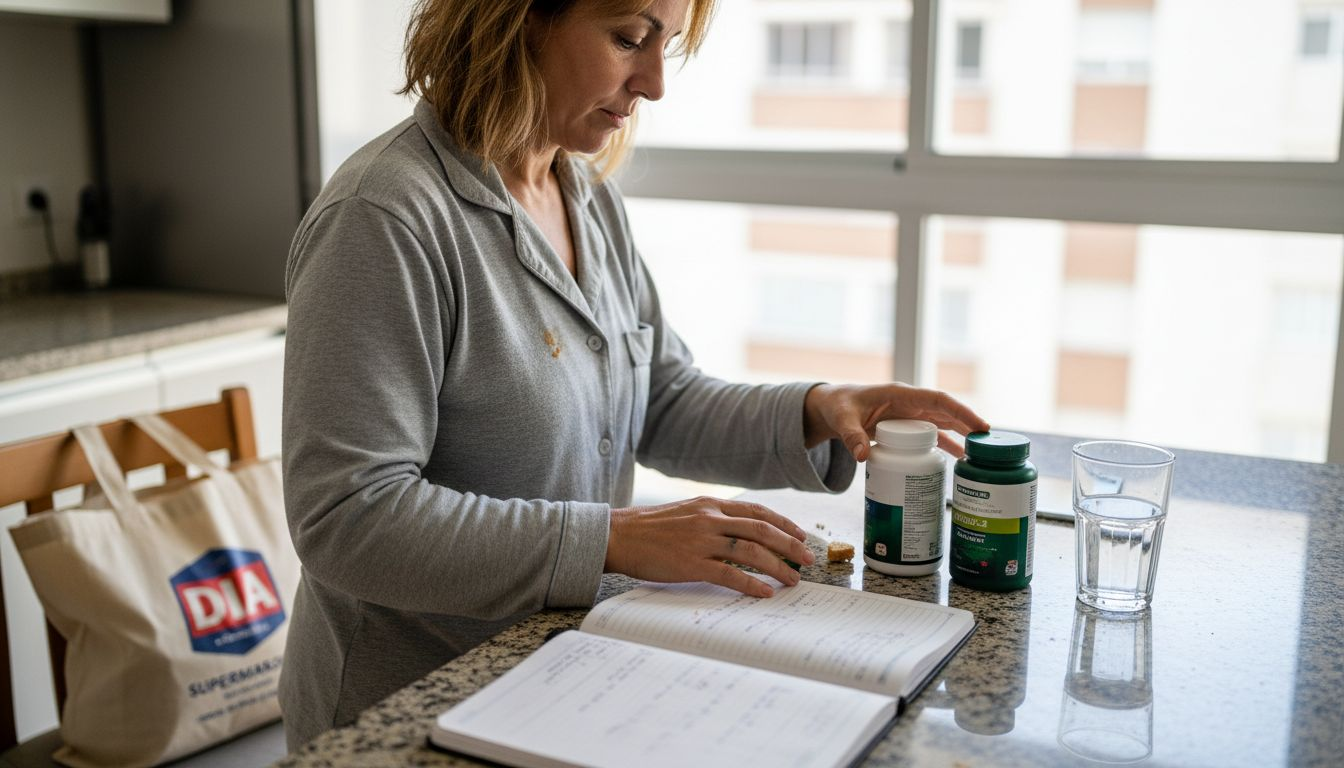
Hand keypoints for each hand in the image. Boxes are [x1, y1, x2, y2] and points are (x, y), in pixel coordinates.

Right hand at [604, 496, 815, 597]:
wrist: (619, 535)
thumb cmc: (649, 527)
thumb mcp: (686, 512)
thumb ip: (712, 518)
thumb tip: (739, 531)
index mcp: (711, 504)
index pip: (757, 511)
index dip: (783, 524)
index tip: (801, 535)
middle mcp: (711, 519)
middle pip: (762, 530)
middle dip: (790, 545)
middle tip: (808, 559)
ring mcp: (702, 541)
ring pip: (751, 552)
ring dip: (777, 567)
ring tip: (793, 580)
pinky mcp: (692, 564)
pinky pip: (730, 575)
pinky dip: (752, 584)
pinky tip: (765, 592)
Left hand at [803, 383, 989, 461]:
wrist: (832, 408)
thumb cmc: (838, 406)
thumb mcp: (841, 418)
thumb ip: (850, 435)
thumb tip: (861, 455)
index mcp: (900, 394)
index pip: (938, 400)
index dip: (960, 411)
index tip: (980, 425)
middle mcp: (911, 404)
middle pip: (947, 413)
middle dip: (969, 426)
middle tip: (990, 445)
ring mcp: (910, 416)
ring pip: (943, 424)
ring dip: (962, 436)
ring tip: (982, 454)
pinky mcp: (907, 429)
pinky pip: (932, 436)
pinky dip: (946, 445)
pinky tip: (959, 460)